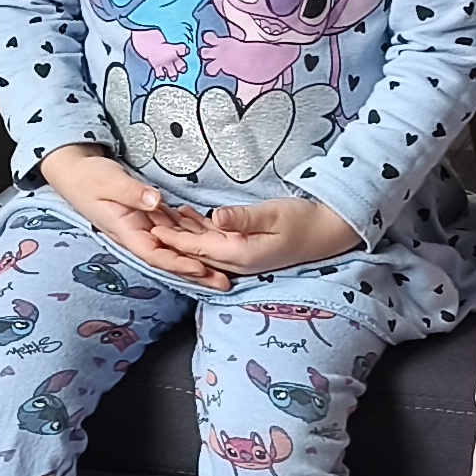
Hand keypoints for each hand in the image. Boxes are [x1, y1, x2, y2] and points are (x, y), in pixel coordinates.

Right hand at [43, 144, 225, 286]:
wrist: (76, 172)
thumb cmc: (89, 177)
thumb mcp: (109, 181)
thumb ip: (132, 193)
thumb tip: (155, 202)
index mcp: (125, 231)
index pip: (155, 254)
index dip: (178, 264)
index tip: (200, 269)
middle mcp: (137, 235)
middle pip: (170, 259)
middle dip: (196, 273)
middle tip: (225, 283)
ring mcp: (144, 228)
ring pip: (175, 248)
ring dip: (199, 259)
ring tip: (226, 270)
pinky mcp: (149, 218)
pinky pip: (174, 233)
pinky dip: (192, 239)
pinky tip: (213, 243)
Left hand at [151, 195, 360, 280]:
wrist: (329, 232)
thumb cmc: (305, 221)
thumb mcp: (274, 214)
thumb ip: (244, 218)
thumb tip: (215, 218)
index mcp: (241, 254)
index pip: (198, 248)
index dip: (173, 237)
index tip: (151, 225)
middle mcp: (238, 261)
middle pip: (195, 252)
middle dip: (170, 237)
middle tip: (146, 218)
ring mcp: (243, 258)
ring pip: (204, 248)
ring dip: (183, 233)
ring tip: (160, 214)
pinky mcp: (248, 250)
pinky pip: (217, 243)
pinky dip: (200, 231)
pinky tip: (188, 216)